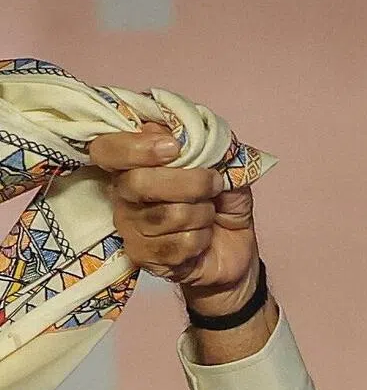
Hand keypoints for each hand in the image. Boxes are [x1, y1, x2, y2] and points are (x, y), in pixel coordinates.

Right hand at [89, 122, 259, 315]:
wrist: (236, 253)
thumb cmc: (224, 205)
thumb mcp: (227, 170)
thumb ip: (207, 148)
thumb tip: (185, 132)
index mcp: (134, 164)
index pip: (108, 149)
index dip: (136, 147)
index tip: (174, 147)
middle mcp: (124, 194)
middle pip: (139, 183)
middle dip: (188, 183)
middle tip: (214, 185)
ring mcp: (130, 228)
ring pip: (165, 215)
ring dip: (201, 215)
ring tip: (209, 216)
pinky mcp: (143, 257)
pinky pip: (175, 245)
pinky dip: (200, 240)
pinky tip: (202, 239)